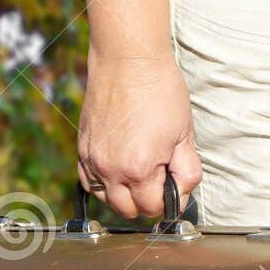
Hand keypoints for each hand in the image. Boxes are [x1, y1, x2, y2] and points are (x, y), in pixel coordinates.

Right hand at [77, 53, 201, 218]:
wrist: (127, 59)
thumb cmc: (160, 91)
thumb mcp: (185, 135)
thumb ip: (187, 171)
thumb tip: (182, 194)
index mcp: (139, 168)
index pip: (153, 208)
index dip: (168, 200)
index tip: (174, 183)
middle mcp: (110, 168)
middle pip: (127, 210)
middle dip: (146, 202)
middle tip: (159, 179)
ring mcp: (92, 158)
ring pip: (106, 199)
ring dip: (124, 194)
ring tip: (139, 172)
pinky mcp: (82, 147)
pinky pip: (89, 181)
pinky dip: (104, 182)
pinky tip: (119, 169)